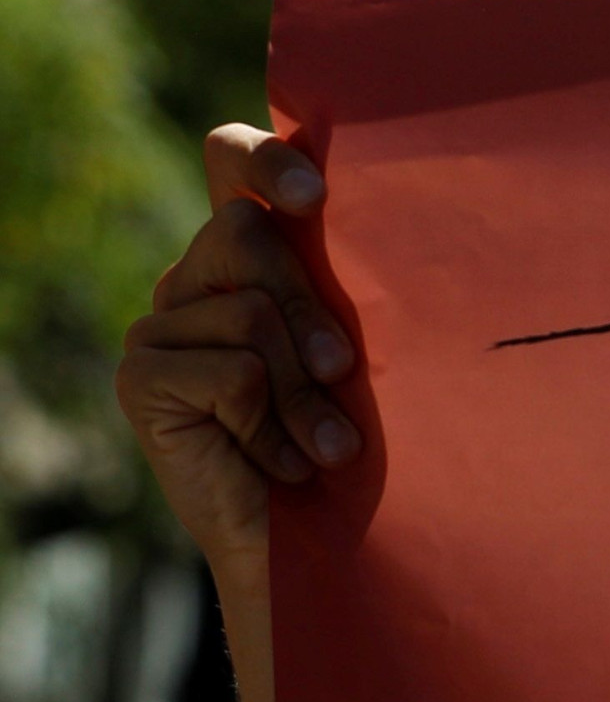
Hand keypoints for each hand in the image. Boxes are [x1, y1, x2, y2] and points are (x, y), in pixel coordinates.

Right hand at [115, 125, 359, 589]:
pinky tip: (283, 461)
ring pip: (249, 312)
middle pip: (247, 232)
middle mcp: (198, 278)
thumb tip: (377, 232)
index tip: (317, 196)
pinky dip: (273, 425)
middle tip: (343, 373)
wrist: (324, 541)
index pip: (232, 161)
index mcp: (253, 255)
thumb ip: (350, 288)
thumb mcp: (365, 354)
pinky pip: (230, 372)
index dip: (265, 161)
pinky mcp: (141, 376)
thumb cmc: (360, 437)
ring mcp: (161, 325)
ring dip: (304, 391)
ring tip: (326, 444)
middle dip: (311, 307)